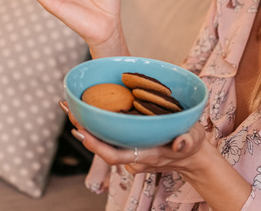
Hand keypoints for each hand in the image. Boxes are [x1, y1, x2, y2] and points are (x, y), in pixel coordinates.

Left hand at [58, 101, 206, 173]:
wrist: (191, 157)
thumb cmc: (192, 147)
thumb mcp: (192, 142)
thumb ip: (186, 142)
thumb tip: (181, 143)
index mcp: (144, 156)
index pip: (113, 155)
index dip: (96, 146)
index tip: (81, 132)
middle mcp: (131, 156)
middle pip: (101, 145)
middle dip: (82, 128)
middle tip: (68, 107)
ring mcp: (129, 150)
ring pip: (102, 139)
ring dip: (85, 123)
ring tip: (70, 103)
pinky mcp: (128, 142)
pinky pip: (108, 134)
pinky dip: (97, 121)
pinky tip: (87, 105)